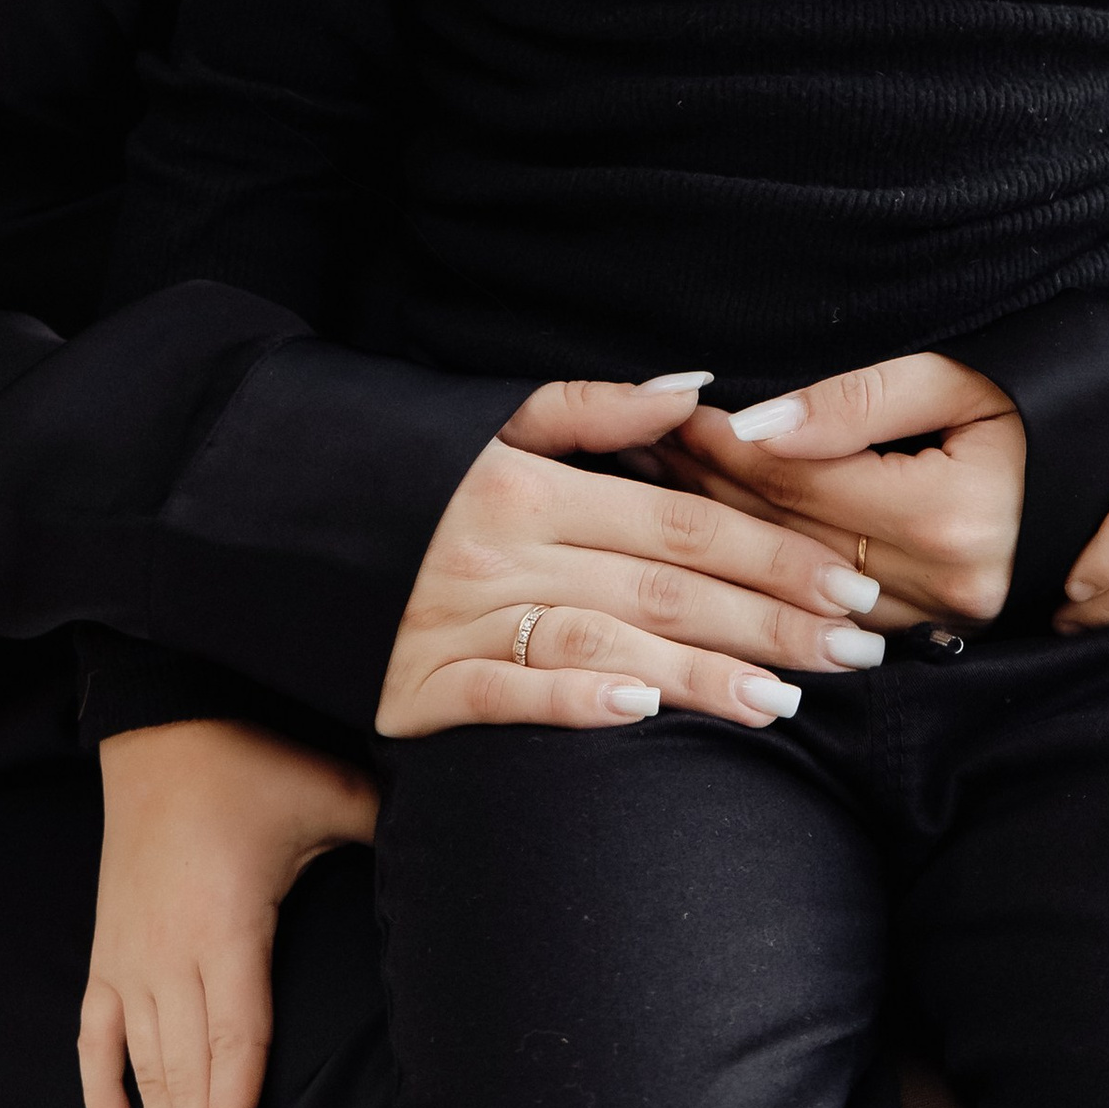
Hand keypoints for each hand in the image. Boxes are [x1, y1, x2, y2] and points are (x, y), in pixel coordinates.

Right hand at [77, 719, 375, 1107]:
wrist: (160, 718)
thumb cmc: (251, 756)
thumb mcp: (329, 789)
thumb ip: (389, 829)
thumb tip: (462, 844)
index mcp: (225, 926)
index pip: (230, 1043)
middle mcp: (168, 953)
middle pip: (184, 1078)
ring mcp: (129, 955)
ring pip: (143, 1070)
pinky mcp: (106, 947)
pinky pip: (95, 1033)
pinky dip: (100, 1089)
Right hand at [375, 375, 889, 737]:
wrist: (253, 509)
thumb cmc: (395, 461)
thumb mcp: (488, 414)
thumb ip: (595, 407)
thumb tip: (700, 396)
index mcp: (530, 482)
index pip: (682, 520)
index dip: (773, 553)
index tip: (849, 583)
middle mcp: (503, 548)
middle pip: (664, 586)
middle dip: (771, 621)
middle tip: (856, 651)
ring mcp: (459, 619)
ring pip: (604, 643)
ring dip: (700, 675)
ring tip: (785, 703)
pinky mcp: (413, 687)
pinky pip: (505, 693)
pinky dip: (572, 699)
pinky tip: (639, 711)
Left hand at [661, 358, 1025, 629]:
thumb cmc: (1051, 403)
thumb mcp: (962, 380)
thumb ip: (857, 402)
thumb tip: (757, 425)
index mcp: (949, 515)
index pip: (798, 482)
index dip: (725, 445)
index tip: (669, 410)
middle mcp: (947, 583)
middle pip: (788, 537)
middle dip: (709, 488)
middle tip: (643, 447)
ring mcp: (949, 622)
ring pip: (802, 584)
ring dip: (731, 535)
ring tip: (669, 489)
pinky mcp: (947, 635)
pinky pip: (836, 614)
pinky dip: (778, 574)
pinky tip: (731, 543)